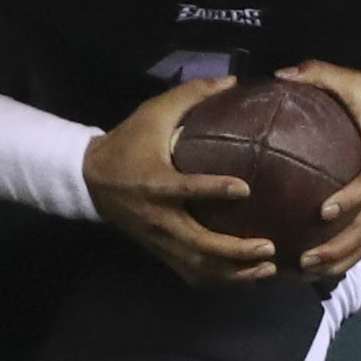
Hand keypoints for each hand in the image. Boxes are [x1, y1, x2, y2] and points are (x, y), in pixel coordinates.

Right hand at [83, 77, 277, 286]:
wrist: (90, 178)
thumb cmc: (127, 142)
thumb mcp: (153, 112)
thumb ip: (191, 95)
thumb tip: (233, 80)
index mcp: (157, 182)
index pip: (188, 189)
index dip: (215, 190)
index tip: (245, 188)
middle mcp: (160, 217)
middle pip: (199, 244)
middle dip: (236, 251)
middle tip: (270, 246)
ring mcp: (160, 239)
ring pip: (198, 267)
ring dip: (234, 274)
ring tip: (266, 270)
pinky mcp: (160, 251)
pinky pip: (191, 274)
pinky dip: (218, 280)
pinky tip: (244, 278)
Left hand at [275, 61, 360, 276]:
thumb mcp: (356, 81)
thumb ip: (319, 74)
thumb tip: (280, 74)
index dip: (351, 198)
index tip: (322, 212)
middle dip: (340, 245)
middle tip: (306, 257)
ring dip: (343, 258)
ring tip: (309, 271)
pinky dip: (352, 256)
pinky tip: (324, 268)